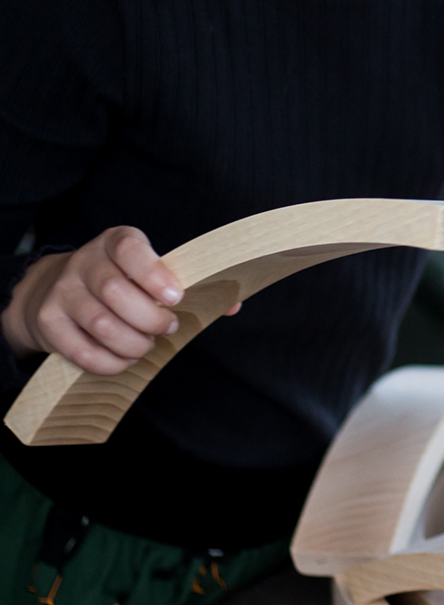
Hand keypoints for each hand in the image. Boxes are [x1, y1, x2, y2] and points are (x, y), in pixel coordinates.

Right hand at [0, 226, 233, 374]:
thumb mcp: (148, 270)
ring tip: (147, 344)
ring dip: (134, 343)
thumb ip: (190, 284)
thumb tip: (233, 305)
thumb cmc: (120, 280)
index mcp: (115, 242)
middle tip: (169, 327)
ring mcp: (62, 292)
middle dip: (151, 319)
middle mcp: (84, 262)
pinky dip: (111, 362)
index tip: (177, 297)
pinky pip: (82, 350)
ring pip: (101, 324)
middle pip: (116, 293)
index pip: (130, 250)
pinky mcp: (48, 322)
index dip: (155, 275)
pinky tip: (125, 358)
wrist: (52, 288)